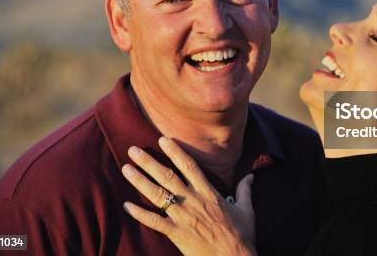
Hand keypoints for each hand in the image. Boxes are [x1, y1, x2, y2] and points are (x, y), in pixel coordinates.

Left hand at [121, 136, 256, 255]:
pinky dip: (139, 214)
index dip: (175, 151)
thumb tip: (251, 175)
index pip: (190, 166)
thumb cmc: (242, 237)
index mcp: (209, 193)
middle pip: (167, 176)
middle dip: (149, 161)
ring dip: (140, 181)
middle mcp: (194, 201)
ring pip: (157, 194)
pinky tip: (126, 205)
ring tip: (126, 168)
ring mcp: (183, 217)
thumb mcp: (247, 210)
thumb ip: (245, 190)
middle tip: (132, 149)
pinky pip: (154, 221)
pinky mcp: (176, 234)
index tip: (162, 139)